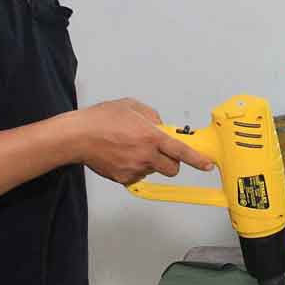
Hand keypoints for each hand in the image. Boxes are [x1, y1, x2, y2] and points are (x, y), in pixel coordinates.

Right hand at [77, 98, 214, 183]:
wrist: (77, 136)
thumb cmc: (101, 119)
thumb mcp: (132, 106)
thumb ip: (152, 116)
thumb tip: (160, 126)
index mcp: (151, 136)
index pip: (181, 151)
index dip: (197, 159)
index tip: (207, 165)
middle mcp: (145, 155)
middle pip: (172, 169)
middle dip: (172, 162)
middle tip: (162, 152)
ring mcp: (134, 169)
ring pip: (153, 171)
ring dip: (150, 163)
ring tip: (131, 148)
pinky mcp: (123, 178)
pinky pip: (137, 175)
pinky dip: (134, 168)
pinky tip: (121, 156)